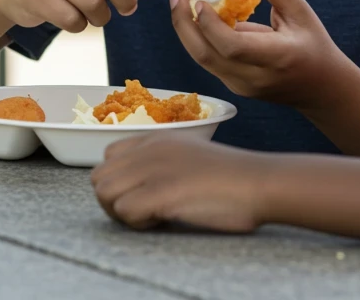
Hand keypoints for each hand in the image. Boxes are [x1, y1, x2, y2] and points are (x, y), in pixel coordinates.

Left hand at [91, 136, 268, 232]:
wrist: (259, 181)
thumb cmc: (232, 177)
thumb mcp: (192, 153)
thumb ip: (163, 160)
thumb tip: (139, 184)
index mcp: (158, 138)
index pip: (109, 155)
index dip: (119, 180)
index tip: (140, 194)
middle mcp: (150, 148)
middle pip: (100, 177)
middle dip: (114, 200)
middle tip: (142, 212)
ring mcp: (154, 168)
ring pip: (104, 193)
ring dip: (122, 212)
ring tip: (151, 216)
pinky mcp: (161, 191)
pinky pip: (124, 210)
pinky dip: (137, 223)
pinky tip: (162, 220)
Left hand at [169, 0, 349, 108]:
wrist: (320, 88)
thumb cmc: (314, 46)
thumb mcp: (302, 13)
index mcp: (276, 57)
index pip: (233, 46)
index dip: (211, 24)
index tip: (200, 0)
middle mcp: (254, 77)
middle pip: (207, 56)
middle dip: (185, 26)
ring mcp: (242, 87)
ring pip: (203, 61)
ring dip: (187, 32)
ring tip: (181, 5)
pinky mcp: (235, 87)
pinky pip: (210, 62)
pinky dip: (199, 40)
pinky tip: (197, 19)